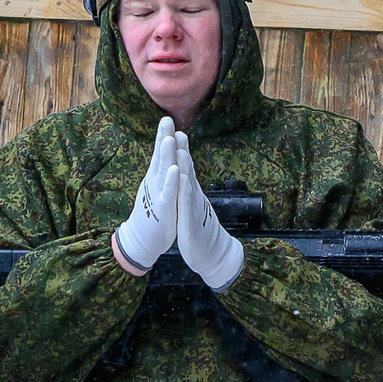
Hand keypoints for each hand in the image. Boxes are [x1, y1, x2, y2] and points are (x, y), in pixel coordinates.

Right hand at [113, 116, 180, 272]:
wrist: (143, 239)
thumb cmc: (154, 211)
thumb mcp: (159, 187)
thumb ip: (162, 170)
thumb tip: (164, 153)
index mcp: (156, 177)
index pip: (160, 153)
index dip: (163, 136)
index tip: (167, 118)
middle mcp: (155, 182)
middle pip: (160, 157)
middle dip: (163, 138)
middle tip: (166, 120)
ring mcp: (158, 195)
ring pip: (163, 172)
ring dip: (166, 156)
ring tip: (169, 139)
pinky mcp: (163, 209)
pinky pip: (168, 193)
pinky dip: (172, 182)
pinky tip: (175, 171)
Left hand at [172, 136, 245, 290]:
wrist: (210, 252)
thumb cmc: (198, 227)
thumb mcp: (190, 204)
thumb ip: (188, 188)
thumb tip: (185, 172)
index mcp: (189, 191)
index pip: (183, 166)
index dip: (178, 148)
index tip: (172, 129)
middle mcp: (193, 195)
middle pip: (187, 169)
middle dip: (181, 150)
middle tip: (177, 129)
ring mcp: (193, 206)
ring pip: (188, 182)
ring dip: (184, 165)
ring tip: (180, 148)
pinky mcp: (191, 220)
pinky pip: (187, 202)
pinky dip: (184, 189)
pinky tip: (182, 178)